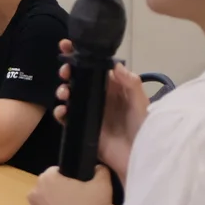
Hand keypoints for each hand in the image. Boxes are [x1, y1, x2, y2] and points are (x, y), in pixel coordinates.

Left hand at [28, 164, 114, 204]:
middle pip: (49, 188)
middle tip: (80, 203)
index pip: (56, 171)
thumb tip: (96, 168)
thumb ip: (99, 171)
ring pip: (45, 204)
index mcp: (47, 179)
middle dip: (61, 192)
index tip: (81, 189)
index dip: (70, 178)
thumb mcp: (103, 187)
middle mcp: (33, 194)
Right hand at [54, 39, 148, 178]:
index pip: (96, 66)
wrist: (136, 159)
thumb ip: (131, 84)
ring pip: (71, 95)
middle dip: (69, 71)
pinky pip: (67, 117)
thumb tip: (115, 64)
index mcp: (114, 87)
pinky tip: (63, 111)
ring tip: (64, 92)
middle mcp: (100, 97)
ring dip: (63, 90)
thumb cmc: (143, 129)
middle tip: (65, 72)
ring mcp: (90, 111)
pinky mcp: (82, 127)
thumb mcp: (141, 104)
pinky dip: (61, 112)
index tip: (68, 45)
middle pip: (80, 78)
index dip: (82, 55)